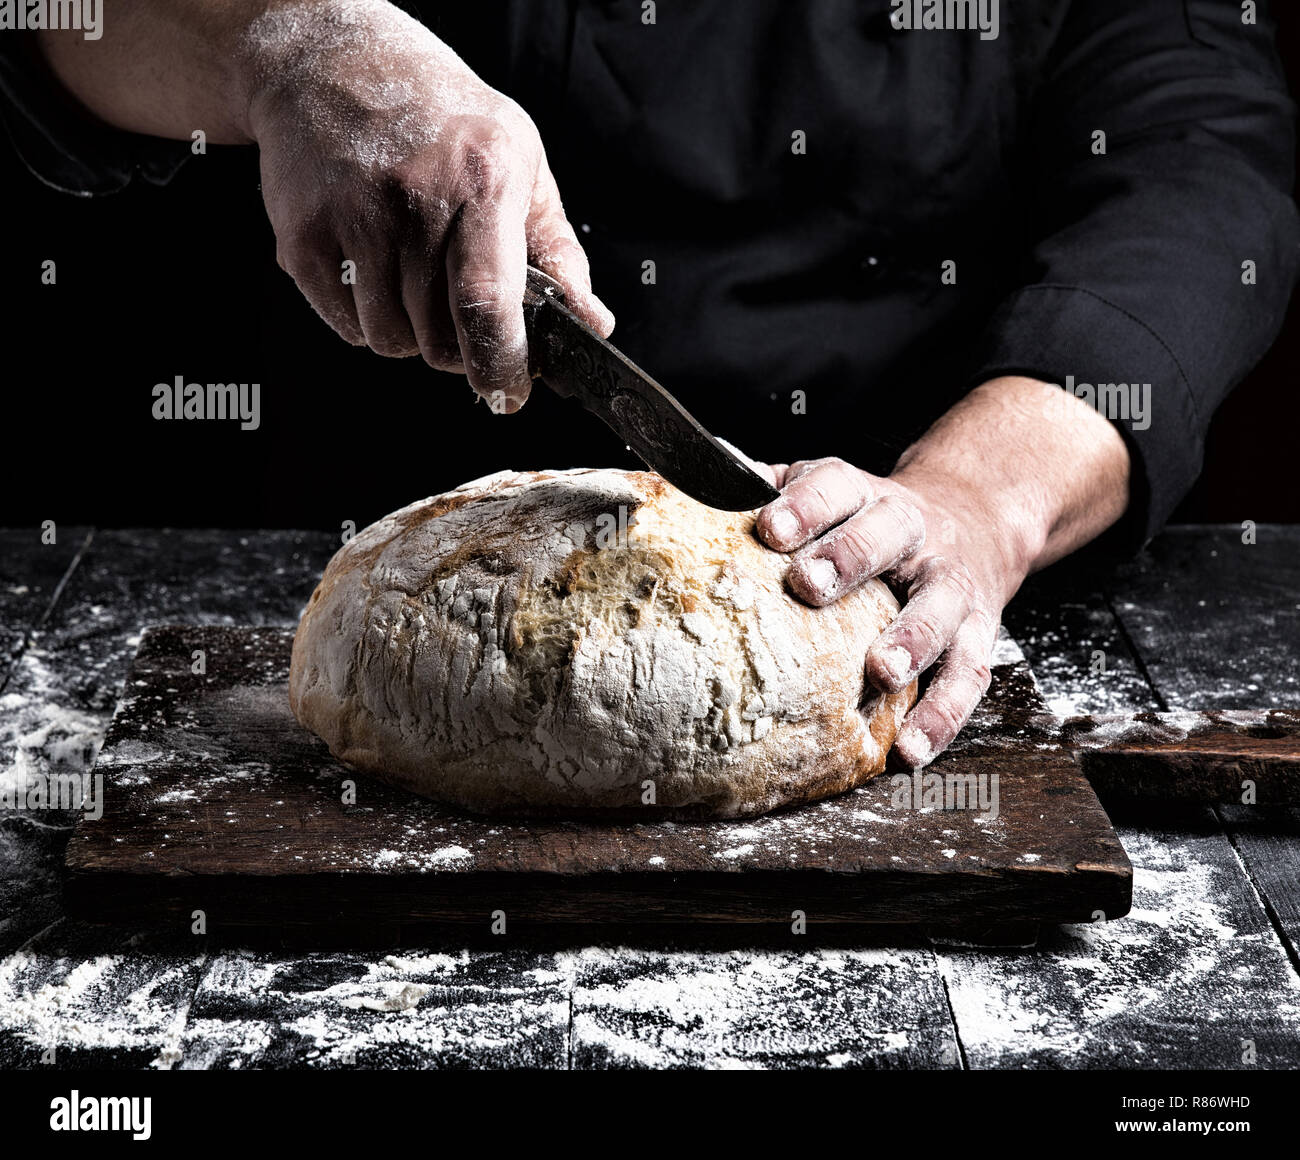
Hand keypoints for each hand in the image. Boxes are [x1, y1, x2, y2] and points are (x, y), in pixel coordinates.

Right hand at [242, 1, 612, 409]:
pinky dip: (368, 320)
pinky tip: (376, 271)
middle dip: (459, 351)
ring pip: (392, 341)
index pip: (487, 301)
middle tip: (460, 317)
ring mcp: (352, 218)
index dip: (499, 363)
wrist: (332, 67)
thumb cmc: (441, 121)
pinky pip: (348, 327)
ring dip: (411, 336)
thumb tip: (590, 322)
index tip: (509, 393)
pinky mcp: (303, 238)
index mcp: (481, 180)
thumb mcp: (520, 164)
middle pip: (439, 338)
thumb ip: (557, 253)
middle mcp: (414, 198)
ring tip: (414, 280)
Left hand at [754, 456, 1027, 768]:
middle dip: (850, 558)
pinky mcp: (979, 633)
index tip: (770, 528)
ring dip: (913, 640)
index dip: (804, 505)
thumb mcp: (831, 490)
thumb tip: (703, 484)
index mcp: (866, 496)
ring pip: (939, 607)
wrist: (976, 515)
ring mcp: (951, 583)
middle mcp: (914, 532)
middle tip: (810, 585)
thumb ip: (772, 492)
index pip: (836, 487)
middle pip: (886, 536)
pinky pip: (966, 675)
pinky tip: (909, 749)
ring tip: (882, 672)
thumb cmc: (872, 517)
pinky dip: (941, 716)